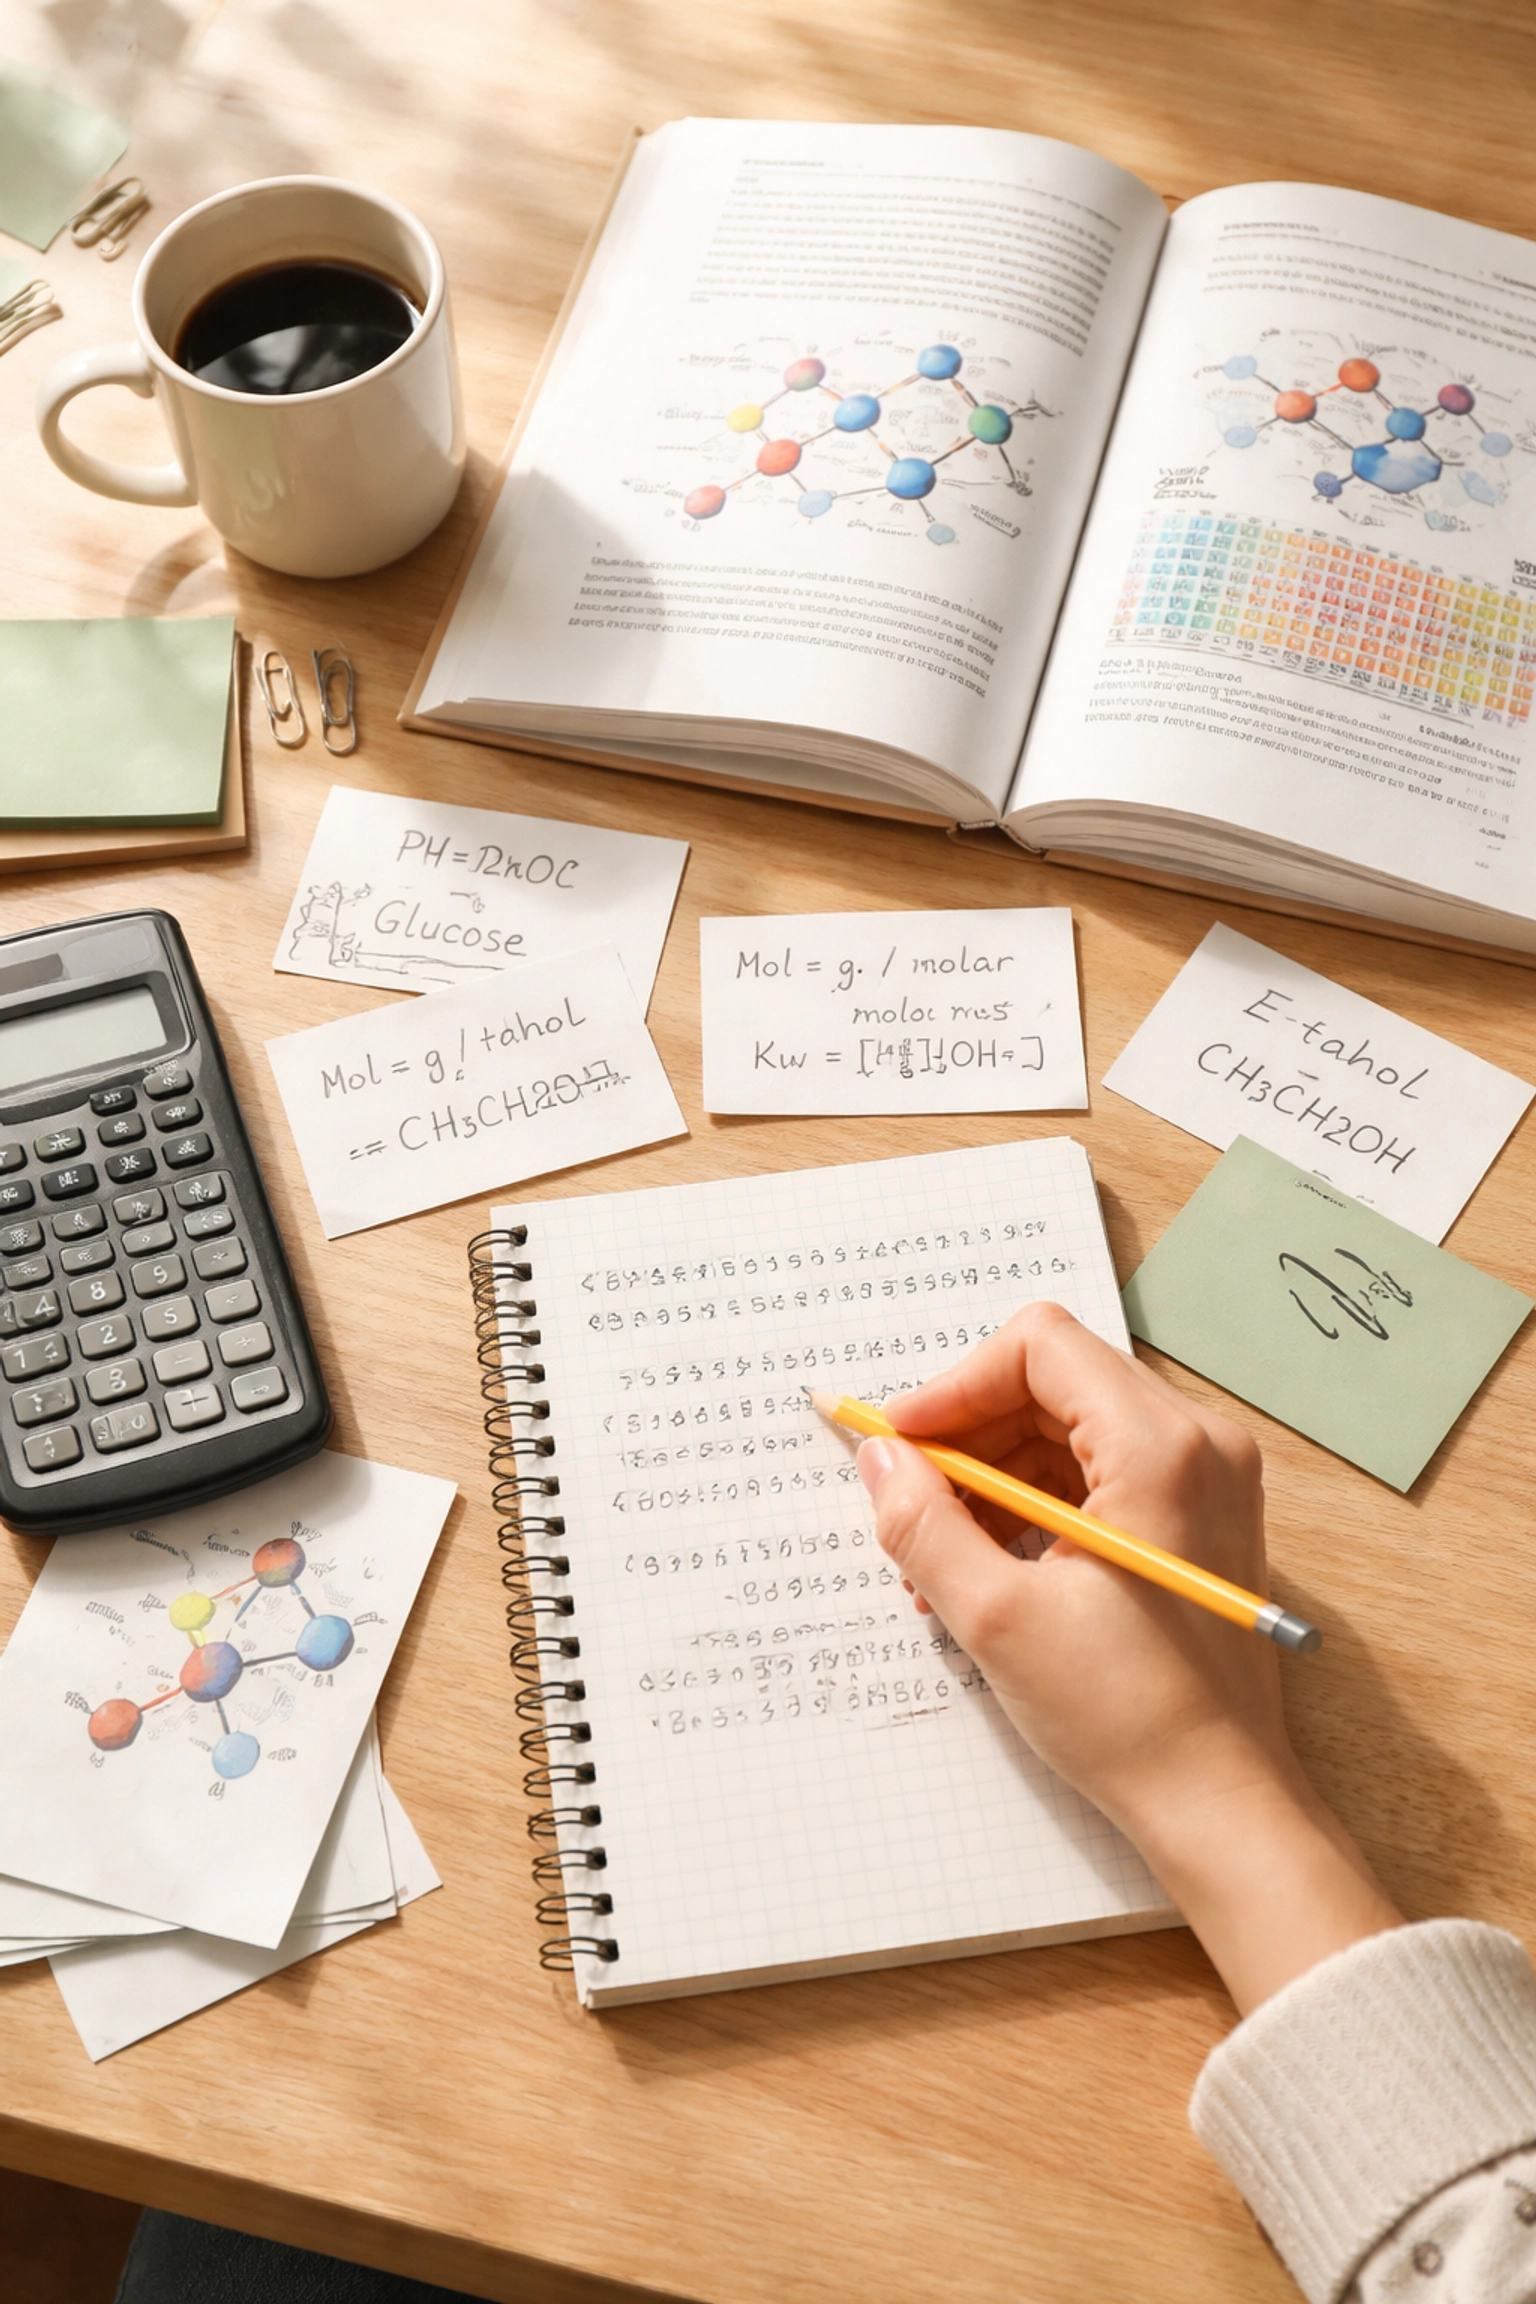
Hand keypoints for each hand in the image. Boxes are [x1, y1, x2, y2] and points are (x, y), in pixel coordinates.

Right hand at [860, 1302, 1399, 2011]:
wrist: (1221, 1803)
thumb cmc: (1129, 1718)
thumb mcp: (998, 1617)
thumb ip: (924, 1524)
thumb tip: (877, 1459)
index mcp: (1161, 1448)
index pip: (1038, 1347)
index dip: (954, 1386)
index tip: (900, 1445)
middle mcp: (1198, 1443)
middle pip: (1053, 1382)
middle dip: (967, 1434)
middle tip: (906, 1500)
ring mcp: (1206, 1479)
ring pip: (1069, 1428)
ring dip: (993, 1475)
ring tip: (938, 1554)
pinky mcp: (1195, 1519)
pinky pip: (1096, 1474)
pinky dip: (1032, 1504)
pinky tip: (985, 1567)